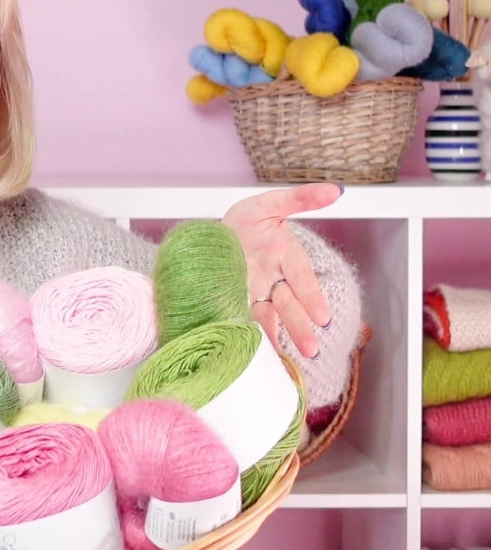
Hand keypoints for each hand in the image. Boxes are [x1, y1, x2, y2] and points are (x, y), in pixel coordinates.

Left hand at [221, 182, 342, 358]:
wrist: (212, 238)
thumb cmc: (245, 222)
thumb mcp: (268, 204)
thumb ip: (300, 199)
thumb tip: (336, 190)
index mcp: (284, 256)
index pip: (301, 278)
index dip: (312, 297)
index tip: (323, 318)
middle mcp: (273, 279)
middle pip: (289, 304)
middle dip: (300, 326)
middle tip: (312, 350)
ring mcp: (255, 294)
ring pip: (271, 318)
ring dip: (281, 337)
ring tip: (291, 358)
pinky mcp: (237, 303)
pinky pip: (247, 321)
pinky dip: (253, 336)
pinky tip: (256, 353)